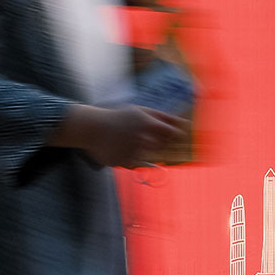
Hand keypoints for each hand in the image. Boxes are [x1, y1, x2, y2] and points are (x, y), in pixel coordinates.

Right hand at [62, 105, 187, 167]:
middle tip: (144, 135)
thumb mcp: (140, 111)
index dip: (174, 134)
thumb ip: (162, 117)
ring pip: (149, 155)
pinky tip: (120, 147)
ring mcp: (133, 152)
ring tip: (128, 140)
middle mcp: (141, 138)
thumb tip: (183, 122)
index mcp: (146, 123)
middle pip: (162, 145)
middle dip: (158, 141)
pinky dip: (132, 156)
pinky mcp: (125, 163)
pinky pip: (136, 163)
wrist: (91, 128)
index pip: (171, 132)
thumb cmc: (118, 117)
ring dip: (144, 149)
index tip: (172, 134)